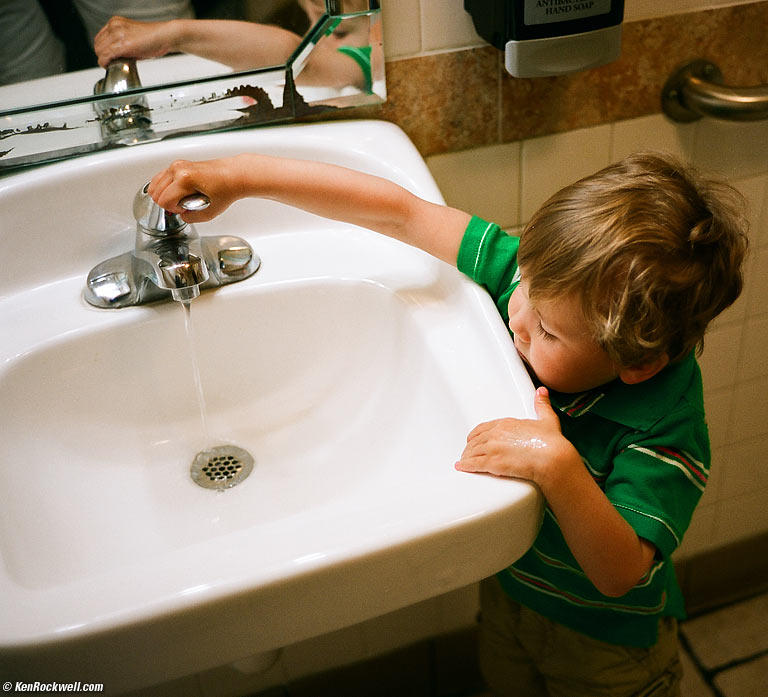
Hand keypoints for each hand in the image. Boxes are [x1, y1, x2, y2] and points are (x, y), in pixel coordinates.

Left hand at [94, 16, 175, 67]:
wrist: (165, 36)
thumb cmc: (154, 38)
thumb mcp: (133, 37)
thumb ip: (122, 43)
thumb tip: (117, 55)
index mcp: (115, 22)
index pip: (100, 37)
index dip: (102, 49)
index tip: (107, 57)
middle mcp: (114, 26)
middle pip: (97, 44)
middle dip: (102, 56)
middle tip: (109, 63)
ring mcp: (117, 34)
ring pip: (99, 51)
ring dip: (103, 60)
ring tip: (110, 65)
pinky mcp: (122, 45)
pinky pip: (106, 56)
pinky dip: (105, 63)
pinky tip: (108, 66)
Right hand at [147, 157, 244, 222]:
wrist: (234, 175)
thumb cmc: (226, 189)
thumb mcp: (210, 212)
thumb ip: (191, 218)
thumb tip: (181, 215)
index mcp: (185, 180)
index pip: (164, 201)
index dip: (174, 209)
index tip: (186, 209)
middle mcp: (178, 170)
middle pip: (156, 193)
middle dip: (168, 202)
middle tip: (184, 204)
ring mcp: (177, 165)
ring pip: (155, 184)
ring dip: (165, 195)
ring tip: (181, 198)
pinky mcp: (178, 164)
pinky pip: (160, 177)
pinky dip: (165, 187)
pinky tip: (178, 191)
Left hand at [455, 387, 578, 484]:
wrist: (553, 458)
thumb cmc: (552, 442)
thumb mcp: (547, 419)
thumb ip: (542, 405)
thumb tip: (541, 392)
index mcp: (506, 423)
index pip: (483, 428)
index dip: (476, 435)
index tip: (473, 438)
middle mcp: (496, 434)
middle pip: (476, 440)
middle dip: (470, 447)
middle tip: (468, 452)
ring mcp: (493, 448)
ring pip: (473, 452)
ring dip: (467, 457)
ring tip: (464, 461)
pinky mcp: (494, 462)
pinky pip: (474, 463)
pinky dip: (466, 465)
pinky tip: (462, 467)